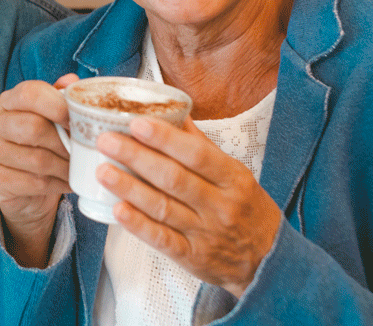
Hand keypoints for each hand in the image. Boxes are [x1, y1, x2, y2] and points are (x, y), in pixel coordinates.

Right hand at [0, 75, 77, 266]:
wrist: (23, 188)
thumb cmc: (40, 145)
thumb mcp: (50, 117)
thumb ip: (60, 98)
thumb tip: (72, 80)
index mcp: (6, 101)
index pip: (29, 94)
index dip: (58, 106)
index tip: (78, 121)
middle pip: (33, 127)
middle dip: (64, 142)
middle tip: (83, 151)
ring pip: (37, 159)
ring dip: (65, 167)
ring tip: (78, 168)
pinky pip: (33, 182)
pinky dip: (57, 184)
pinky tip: (66, 182)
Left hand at [96, 116, 281, 297]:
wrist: (269, 260)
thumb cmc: (246, 209)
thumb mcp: (235, 174)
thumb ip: (202, 145)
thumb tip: (175, 112)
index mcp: (232, 178)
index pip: (196, 154)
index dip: (165, 139)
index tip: (136, 123)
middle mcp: (219, 205)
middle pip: (173, 178)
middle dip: (137, 157)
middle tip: (106, 141)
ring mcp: (205, 233)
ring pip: (163, 208)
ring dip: (129, 188)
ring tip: (103, 171)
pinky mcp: (193, 257)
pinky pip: (163, 240)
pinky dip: (139, 225)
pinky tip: (118, 209)